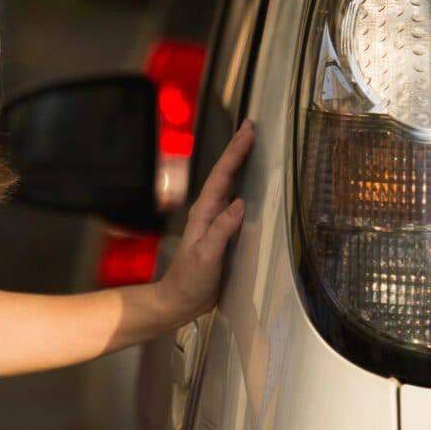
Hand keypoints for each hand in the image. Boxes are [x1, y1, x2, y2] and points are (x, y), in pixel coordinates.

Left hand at [155, 119, 254, 325]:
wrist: (178, 302)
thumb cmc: (190, 281)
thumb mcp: (206, 256)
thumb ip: (221, 230)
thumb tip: (240, 204)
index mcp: (204, 213)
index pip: (222, 176)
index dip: (235, 153)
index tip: (248, 131)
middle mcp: (209, 213)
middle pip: (224, 174)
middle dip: (237, 150)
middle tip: (251, 127)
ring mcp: (214, 222)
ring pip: (229, 185)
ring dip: (239, 165)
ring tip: (252, 146)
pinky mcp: (222, 233)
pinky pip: (234, 203)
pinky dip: (243, 188)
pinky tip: (252, 187)